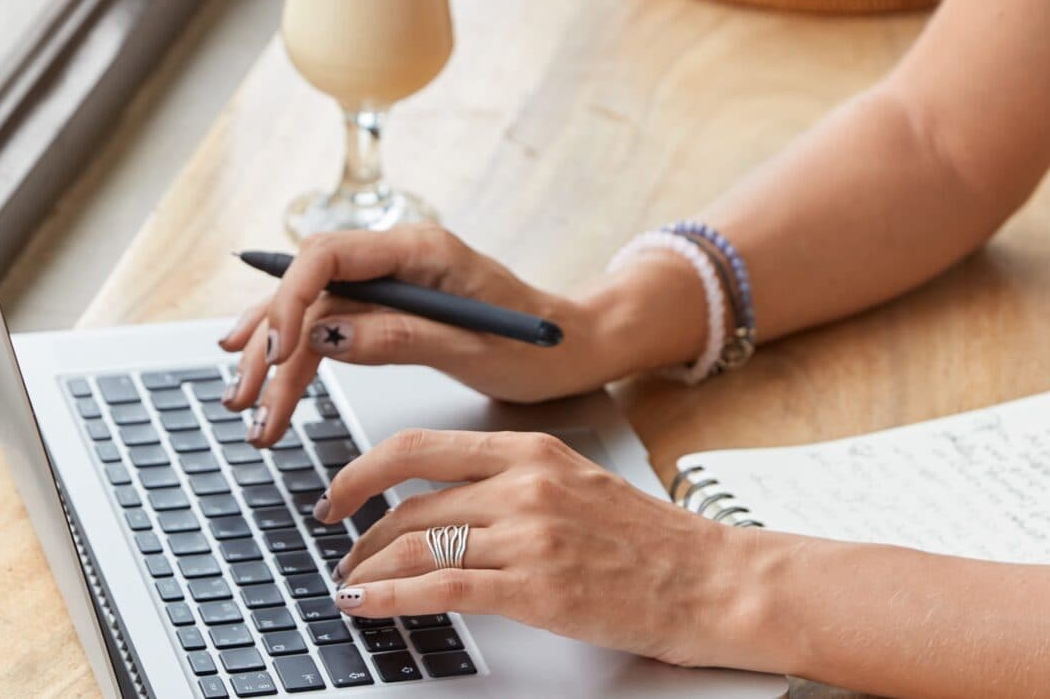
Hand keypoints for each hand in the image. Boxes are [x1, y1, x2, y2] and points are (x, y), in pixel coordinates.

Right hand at [218, 224, 618, 440]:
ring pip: (311, 309)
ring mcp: (389, 279)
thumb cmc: (536, 345)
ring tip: (245, 407)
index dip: (290, 301)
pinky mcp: (388, 305)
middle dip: (270, 344)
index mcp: (421, 248)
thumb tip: (325, 336)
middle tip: (248, 403)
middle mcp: (397, 255)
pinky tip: (264, 375)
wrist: (571, 348)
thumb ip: (399, 336)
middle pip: (309, 287)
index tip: (274, 354)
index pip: (329, 256)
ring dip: (273, 356)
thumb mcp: (472, 347)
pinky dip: (297, 355)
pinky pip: (329, 322)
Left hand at [315, 428, 760, 670]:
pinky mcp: (535, 587)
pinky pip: (438, 587)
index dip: (363, 469)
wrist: (711, 580)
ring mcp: (530, 535)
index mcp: (534, 449)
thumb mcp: (578, 485)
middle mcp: (526, 484)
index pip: (423, 446)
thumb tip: (447, 504)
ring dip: (369, 569)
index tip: (338, 493)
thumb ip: (515, 485)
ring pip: (415, 544)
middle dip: (361, 534)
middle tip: (343, 554)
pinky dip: (387, 596)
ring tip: (351, 586)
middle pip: (411, 503)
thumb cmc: (652, 542)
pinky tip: (364, 603)